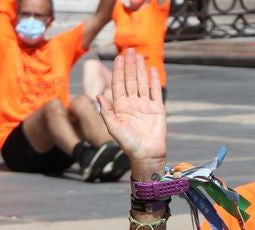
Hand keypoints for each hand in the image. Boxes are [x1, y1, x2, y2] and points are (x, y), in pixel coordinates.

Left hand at [97, 49, 165, 175]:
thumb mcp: (113, 127)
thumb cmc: (128, 143)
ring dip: (140, 69)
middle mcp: (132, 103)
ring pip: (142, 83)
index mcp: (120, 107)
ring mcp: (145, 105)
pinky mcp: (157, 108)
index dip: (118, 71)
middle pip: (130, 80)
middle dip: (129, 65)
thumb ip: (106, 111)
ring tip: (138, 56)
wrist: (146, 153)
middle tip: (129, 50)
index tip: (118, 57)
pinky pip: (155, 91)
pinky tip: (151, 70)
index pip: (118, 84)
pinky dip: (153, 80)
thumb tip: (97, 95)